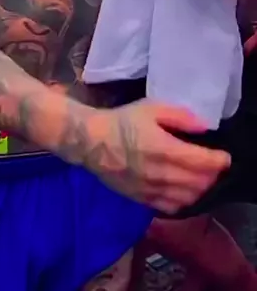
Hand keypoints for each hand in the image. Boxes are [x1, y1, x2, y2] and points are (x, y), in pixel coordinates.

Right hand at [91, 102, 229, 213]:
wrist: (92, 142)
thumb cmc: (122, 121)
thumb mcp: (151, 108)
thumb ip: (180, 116)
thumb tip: (204, 127)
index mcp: (165, 149)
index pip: (203, 162)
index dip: (219, 160)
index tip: (224, 156)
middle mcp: (162, 174)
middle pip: (200, 182)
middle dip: (212, 175)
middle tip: (213, 165)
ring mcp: (152, 190)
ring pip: (188, 197)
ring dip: (200, 189)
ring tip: (201, 178)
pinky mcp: (143, 200)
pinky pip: (171, 207)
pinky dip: (184, 201)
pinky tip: (183, 191)